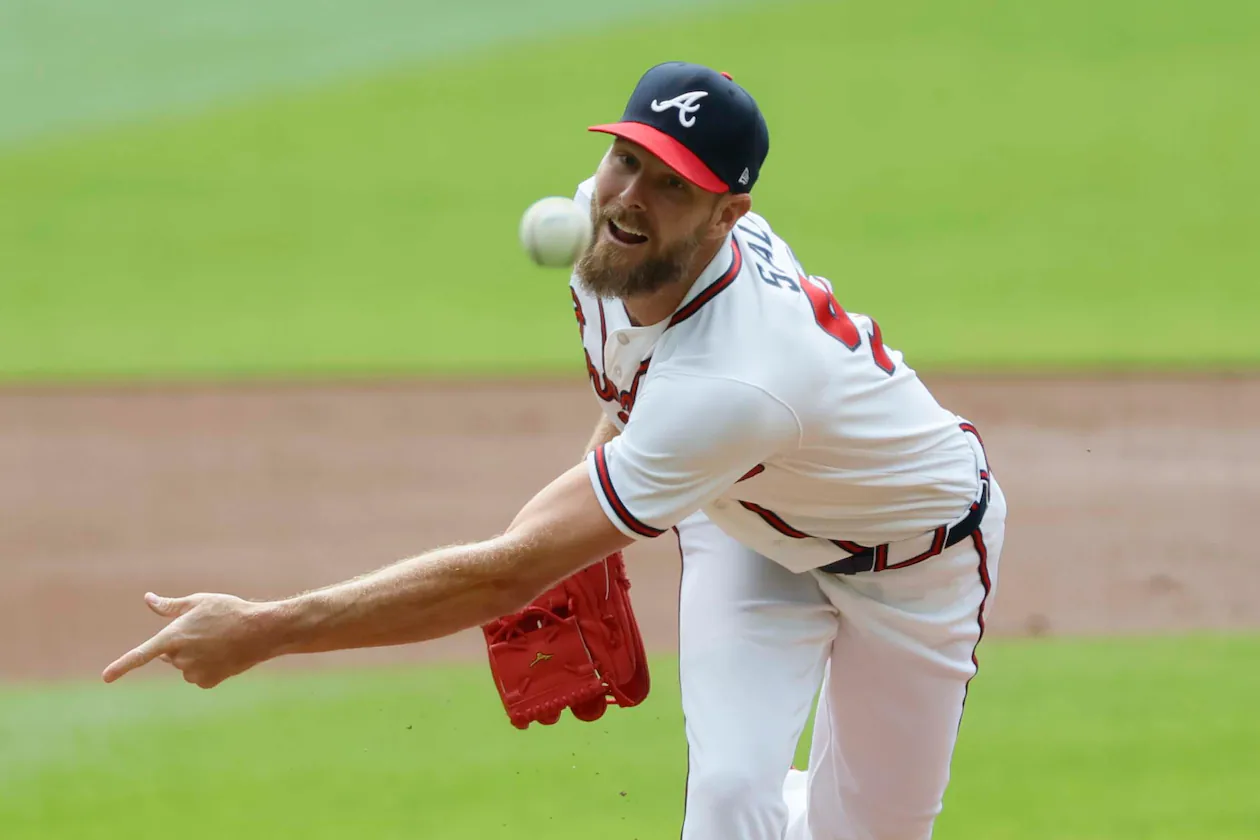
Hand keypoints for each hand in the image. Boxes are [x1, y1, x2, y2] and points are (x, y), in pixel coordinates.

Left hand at [102, 592, 279, 687]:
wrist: (262, 631)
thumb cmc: (229, 611)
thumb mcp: (198, 601)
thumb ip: (169, 606)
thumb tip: (148, 599)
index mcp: (173, 638)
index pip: (141, 655)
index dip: (121, 666)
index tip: (105, 678)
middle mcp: (180, 659)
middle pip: (170, 654)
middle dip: (181, 644)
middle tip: (206, 630)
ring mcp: (194, 673)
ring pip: (185, 665)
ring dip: (195, 655)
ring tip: (220, 641)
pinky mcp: (208, 682)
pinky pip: (199, 676)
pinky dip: (208, 666)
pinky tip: (224, 655)